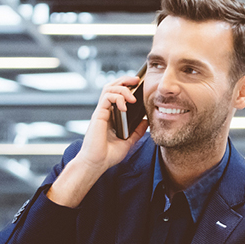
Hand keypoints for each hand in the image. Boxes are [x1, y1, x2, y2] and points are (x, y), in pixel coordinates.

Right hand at [49, 74, 148, 207]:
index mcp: (112, 115)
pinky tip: (125, 106)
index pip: (118, 93)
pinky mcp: (98, 115)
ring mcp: (101, 112)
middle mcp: (105, 111)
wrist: (97, 163)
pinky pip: (107, 98)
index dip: (127, 86)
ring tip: (133, 98)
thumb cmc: (109, 154)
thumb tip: (147, 120)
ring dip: (123, 89)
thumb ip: (137, 130)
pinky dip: (118, 98)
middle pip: (112, 86)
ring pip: (109, 88)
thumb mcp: (129, 141)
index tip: (139, 85)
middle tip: (137, 80)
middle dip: (125, 80)